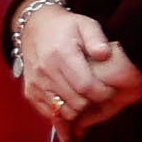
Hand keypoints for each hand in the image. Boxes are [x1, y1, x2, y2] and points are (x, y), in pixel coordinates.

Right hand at [15, 0, 141, 132]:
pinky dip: (63, 117)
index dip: (103, 93)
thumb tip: (105, 54)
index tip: (111, 90)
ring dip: (79, 112)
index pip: (86, 86)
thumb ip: (97, 38)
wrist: (34, 28)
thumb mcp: (85, 24)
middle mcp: (46, 71)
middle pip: (76, 103)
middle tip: (101, 97)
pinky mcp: (30, 93)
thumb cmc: (65, 27)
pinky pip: (50, 114)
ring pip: (64, 112)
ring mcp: (36, 84)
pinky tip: (74, 113)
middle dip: (94, 104)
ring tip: (88, 102)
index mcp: (61, 54)